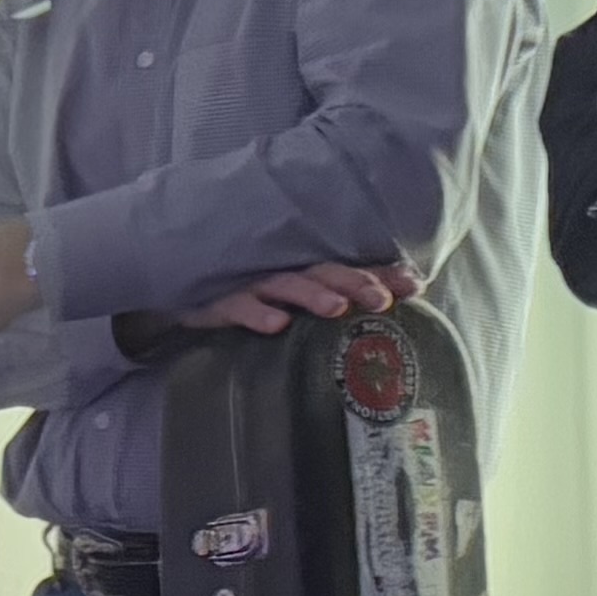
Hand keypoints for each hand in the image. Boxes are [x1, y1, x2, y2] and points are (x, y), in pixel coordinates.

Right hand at [187, 256, 419, 335]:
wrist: (181, 290)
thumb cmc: (246, 297)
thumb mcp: (289, 300)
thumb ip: (329, 304)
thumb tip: (379, 310)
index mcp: (306, 272)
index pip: (351, 270)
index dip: (382, 275)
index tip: (415, 286)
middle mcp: (284, 272)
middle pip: (326, 272)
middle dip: (356, 283)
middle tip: (382, 300)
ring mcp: (252, 283)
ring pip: (289, 285)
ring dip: (315, 295)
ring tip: (338, 309)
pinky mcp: (220, 299)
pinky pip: (240, 306)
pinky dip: (259, 313)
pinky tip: (278, 325)